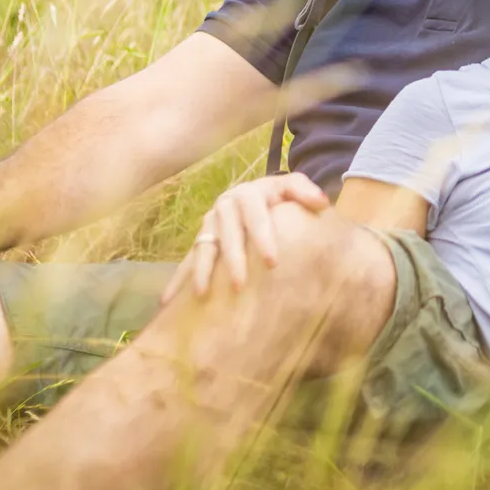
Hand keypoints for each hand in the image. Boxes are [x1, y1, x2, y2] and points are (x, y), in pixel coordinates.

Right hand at [160, 172, 329, 303]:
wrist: (256, 195)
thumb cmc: (279, 196)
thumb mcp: (291, 187)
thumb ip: (305, 191)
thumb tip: (322, 203)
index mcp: (248, 194)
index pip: (255, 215)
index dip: (262, 236)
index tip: (272, 262)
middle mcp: (224, 207)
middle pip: (227, 234)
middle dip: (233, 259)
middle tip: (240, 285)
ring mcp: (209, 224)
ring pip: (203, 247)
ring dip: (202, 270)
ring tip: (202, 295)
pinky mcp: (200, 240)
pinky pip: (186, 260)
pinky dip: (176, 280)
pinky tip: (167, 303)